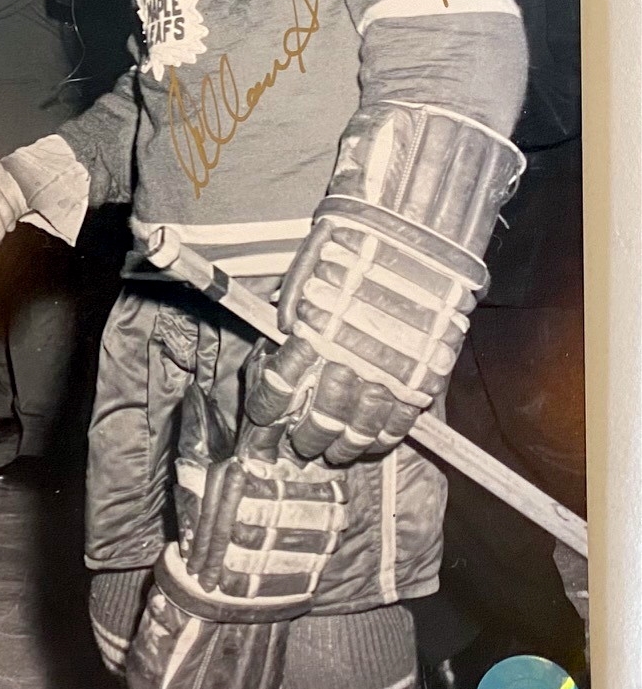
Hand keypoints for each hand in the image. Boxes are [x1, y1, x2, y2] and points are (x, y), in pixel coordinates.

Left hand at [245, 216, 467, 465]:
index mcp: (314, 332)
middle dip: (305, 437)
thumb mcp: (309, 267)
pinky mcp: (423, 379)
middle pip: (320, 419)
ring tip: (332, 453)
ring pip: (359, 430)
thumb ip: (293, 306)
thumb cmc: (359, 243)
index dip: (268, 408)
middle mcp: (349, 360)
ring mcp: (389, 374)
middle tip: (299, 444)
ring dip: (342, 447)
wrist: (420, 235)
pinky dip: (383, 439)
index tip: (264, 416)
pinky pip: (399, 423)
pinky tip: (371, 444)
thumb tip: (284, 337)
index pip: (279, 387)